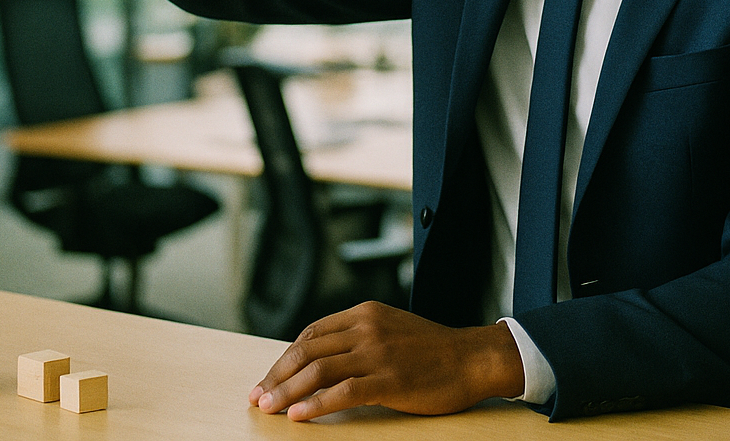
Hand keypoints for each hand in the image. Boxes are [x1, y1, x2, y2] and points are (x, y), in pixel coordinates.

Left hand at [248, 302, 523, 420]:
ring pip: (318, 370)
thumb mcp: (390, 329)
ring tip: (269, 409)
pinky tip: (300, 416)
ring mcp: (377, 353)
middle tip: (258, 397)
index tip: (268, 378)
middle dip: (277, 376)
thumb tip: (319, 360)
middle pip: (307, 351)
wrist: (472, 358)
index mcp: (363, 313)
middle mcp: (366, 328)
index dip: (284, 358)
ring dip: (288, 392)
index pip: (310, 334)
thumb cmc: (432, 350)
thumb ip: (358, 337)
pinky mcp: (389, 379)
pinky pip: (343, 391)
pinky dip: (316, 404)